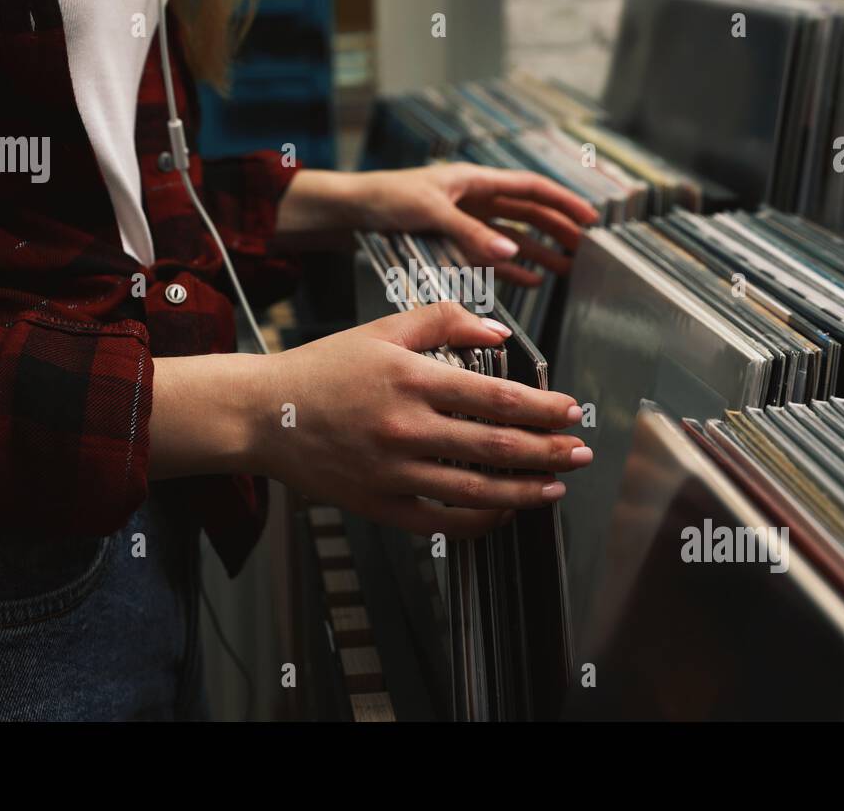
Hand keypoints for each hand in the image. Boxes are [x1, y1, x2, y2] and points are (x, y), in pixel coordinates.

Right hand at [249, 302, 591, 537]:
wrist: (264, 414)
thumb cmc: (323, 369)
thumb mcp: (382, 329)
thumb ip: (443, 321)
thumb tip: (498, 333)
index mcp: (411, 379)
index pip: (496, 397)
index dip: (542, 408)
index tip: (571, 413)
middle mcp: (406, 427)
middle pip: (496, 446)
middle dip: (548, 451)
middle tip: (580, 453)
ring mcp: (393, 471)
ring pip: (476, 489)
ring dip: (525, 489)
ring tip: (556, 487)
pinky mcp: (378, 504)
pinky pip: (440, 522)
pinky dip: (479, 521)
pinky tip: (504, 512)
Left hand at [358, 164, 598, 285]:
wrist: (348, 212)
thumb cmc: (383, 198)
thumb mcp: (429, 212)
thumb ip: (470, 233)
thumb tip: (510, 251)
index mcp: (473, 180)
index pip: (530, 188)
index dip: (563, 201)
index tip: (590, 217)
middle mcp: (474, 199)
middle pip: (528, 214)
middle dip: (558, 229)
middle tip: (586, 250)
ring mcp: (465, 222)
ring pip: (513, 236)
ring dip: (539, 252)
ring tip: (566, 269)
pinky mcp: (452, 243)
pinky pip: (491, 256)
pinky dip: (511, 267)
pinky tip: (529, 281)